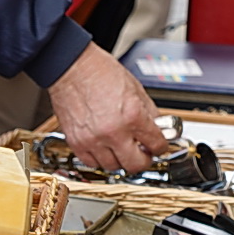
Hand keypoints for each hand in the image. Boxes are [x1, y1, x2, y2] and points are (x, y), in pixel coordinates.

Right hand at [47, 43, 169, 174]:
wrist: (72, 67)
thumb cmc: (100, 72)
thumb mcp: (136, 88)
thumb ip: (149, 112)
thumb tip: (158, 128)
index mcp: (132, 115)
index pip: (156, 145)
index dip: (161, 146)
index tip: (159, 146)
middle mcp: (113, 131)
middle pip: (136, 165)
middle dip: (143, 160)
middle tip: (143, 152)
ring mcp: (93, 140)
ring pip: (113, 167)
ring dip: (120, 159)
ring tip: (122, 147)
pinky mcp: (76, 143)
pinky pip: (92, 163)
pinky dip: (100, 159)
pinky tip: (105, 147)